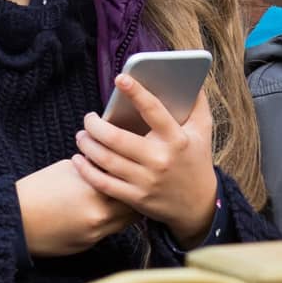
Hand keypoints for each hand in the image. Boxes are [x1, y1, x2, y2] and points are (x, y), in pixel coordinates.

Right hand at [15, 155, 133, 256]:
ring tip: (118, 200)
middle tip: (134, 186)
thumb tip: (114, 166)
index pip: (131, 182)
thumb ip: (95, 169)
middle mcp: (100, 213)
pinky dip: (109, 222)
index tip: (135, 171)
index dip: (134, 177)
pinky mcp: (88, 245)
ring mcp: (96, 232)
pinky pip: (109, 232)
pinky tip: (100, 213)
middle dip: (135, 196)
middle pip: (135, 205)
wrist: (12, 220)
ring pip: (126, 222)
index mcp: (96, 190)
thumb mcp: (68, 169)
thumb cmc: (37, 190)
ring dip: (125, 211)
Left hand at [73, 74, 220, 245]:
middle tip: (88, 118)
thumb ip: (198, 104)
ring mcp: (146, 181)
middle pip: (116, 138)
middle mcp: (161, 159)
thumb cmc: (196, 160)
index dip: (137, 93)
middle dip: (94, 125)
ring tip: (82, 135)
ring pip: (105, 160)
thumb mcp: (203, 132)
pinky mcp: (135, 198)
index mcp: (177, 139)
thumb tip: (191, 77)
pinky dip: (86, 170)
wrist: (198, 205)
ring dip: (87, 145)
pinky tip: (78, 159)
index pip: (154, 111)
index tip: (120, 79)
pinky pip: (102, 183)